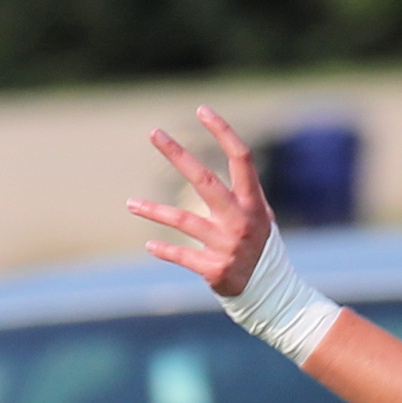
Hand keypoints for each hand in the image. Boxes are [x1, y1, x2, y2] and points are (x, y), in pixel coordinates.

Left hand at [130, 107, 272, 298]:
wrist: (271, 292)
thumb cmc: (261, 247)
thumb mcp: (260, 216)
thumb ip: (241, 194)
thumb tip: (219, 167)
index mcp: (253, 203)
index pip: (241, 158)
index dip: (223, 132)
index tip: (202, 110)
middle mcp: (240, 220)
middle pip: (204, 180)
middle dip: (178, 154)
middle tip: (154, 133)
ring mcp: (226, 244)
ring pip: (183, 221)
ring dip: (153, 211)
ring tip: (130, 203)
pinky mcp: (214, 268)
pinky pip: (182, 255)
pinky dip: (165, 250)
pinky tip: (150, 244)